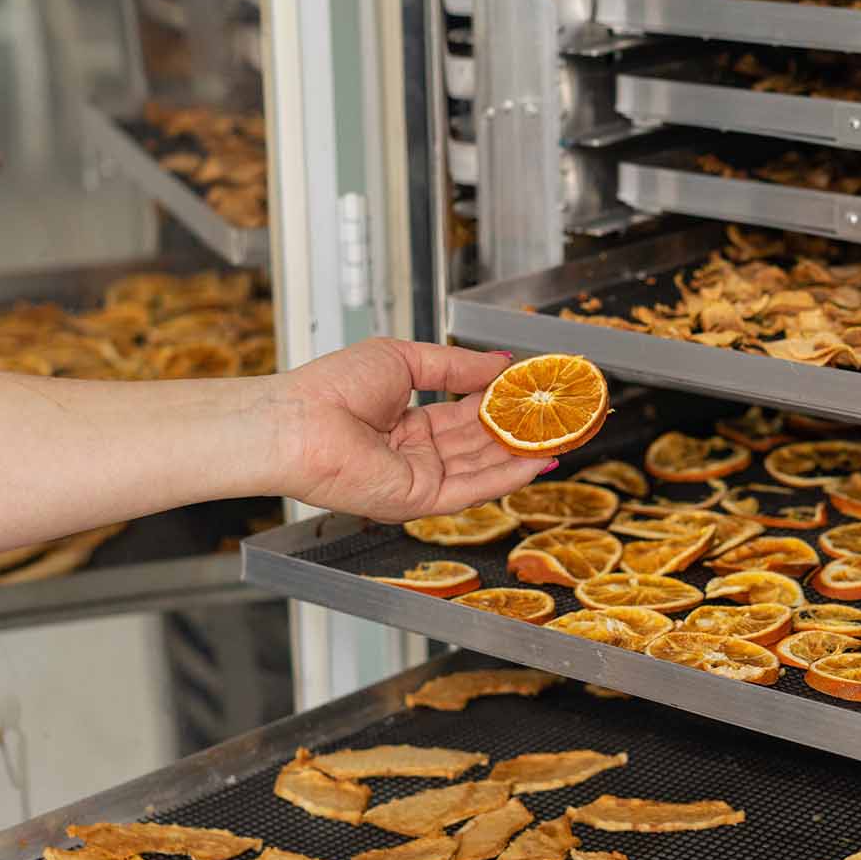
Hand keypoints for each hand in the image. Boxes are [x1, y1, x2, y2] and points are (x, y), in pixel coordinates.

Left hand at [271, 338, 548, 521]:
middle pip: (481, 443)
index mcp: (406, 422)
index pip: (466, 415)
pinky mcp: (418, 499)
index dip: (502, 404)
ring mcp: (418, 478)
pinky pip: (472, 489)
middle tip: (560, 417)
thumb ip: (455, 365)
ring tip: (562, 437)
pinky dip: (507, 475)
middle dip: (522, 431)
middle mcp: (415, 454)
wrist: (298, 421)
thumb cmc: (331, 388)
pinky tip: (537, 460)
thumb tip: (498, 362)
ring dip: (524, 454)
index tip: (534, 393)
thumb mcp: (404, 360)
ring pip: (483, 468)